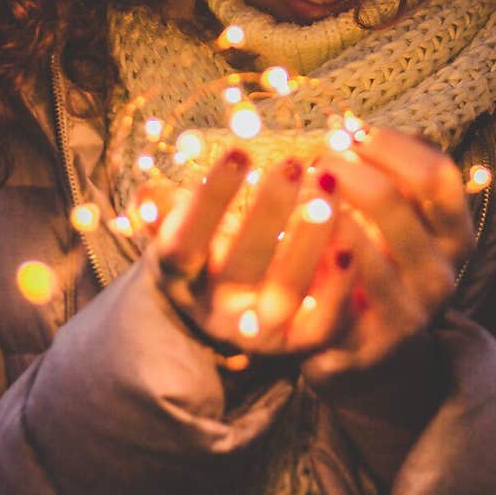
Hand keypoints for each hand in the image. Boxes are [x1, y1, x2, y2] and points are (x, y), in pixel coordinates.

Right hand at [147, 147, 356, 355]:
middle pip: (241, 266)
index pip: (184, 243)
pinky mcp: (302, 343)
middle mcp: (217, 311)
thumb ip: (163, 212)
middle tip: (293, 163)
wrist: (230, 316)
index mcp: (181, 278)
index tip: (239, 151)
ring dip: (310, 237)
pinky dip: (338, 284)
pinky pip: (324, 322)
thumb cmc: (207, 253)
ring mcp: (262, 332)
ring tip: (328, 186)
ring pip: (286, 292)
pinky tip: (350, 240)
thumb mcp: (178, 232)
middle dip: (269, 211)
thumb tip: (146, 197)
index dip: (209, 200)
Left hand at [300, 127, 473, 384]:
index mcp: (455, 236)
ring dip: (323, 213)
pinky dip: (311, 264)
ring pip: (363, 251)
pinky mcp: (368, 346)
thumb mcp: (401, 219)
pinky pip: (335, 299)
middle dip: (349, 173)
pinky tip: (288, 242)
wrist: (369, 352)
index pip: (437, 175)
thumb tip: (352, 128)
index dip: (392, 147)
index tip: (352, 134)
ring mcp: (409, 315)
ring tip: (300, 193)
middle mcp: (442, 277)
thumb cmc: (380, 263)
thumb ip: (392, 174)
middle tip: (317, 161)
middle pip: (395, 204)